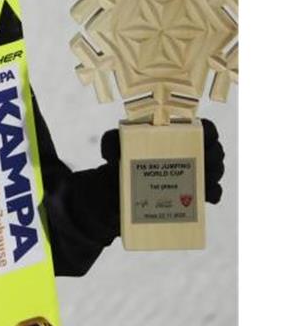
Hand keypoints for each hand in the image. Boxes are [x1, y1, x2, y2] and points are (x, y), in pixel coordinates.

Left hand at [100, 118, 224, 202]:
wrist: (116, 189)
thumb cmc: (119, 159)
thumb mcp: (113, 147)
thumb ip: (110, 142)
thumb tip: (110, 152)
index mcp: (175, 135)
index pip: (203, 128)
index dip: (210, 132)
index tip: (208, 138)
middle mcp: (188, 152)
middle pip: (214, 150)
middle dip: (214, 155)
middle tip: (206, 161)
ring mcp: (192, 173)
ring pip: (215, 170)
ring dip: (214, 173)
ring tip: (206, 179)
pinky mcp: (191, 193)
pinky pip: (211, 192)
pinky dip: (213, 194)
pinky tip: (209, 197)